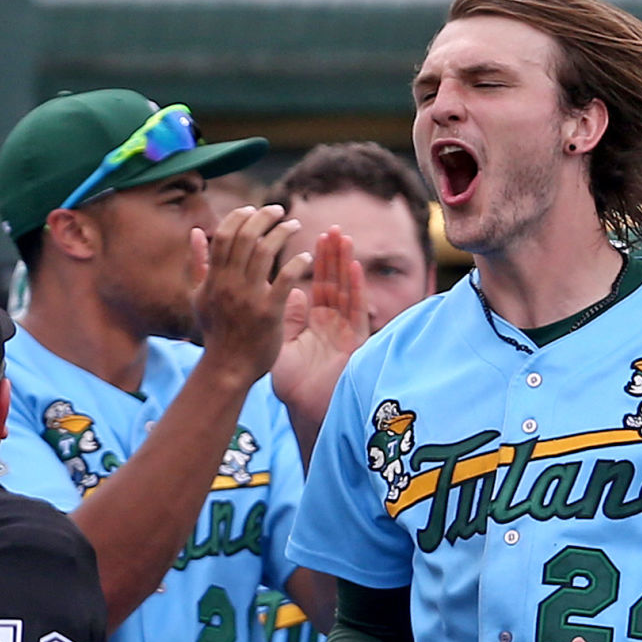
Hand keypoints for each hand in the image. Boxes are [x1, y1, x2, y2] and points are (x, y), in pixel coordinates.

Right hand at [191, 206, 311, 387]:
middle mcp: (229, 284)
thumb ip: (197, 262)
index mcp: (214, 278)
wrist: (227, 368)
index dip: (240, 216)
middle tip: (279, 211)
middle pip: (246, 236)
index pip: (225, 235)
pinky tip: (307, 256)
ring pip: (265, 251)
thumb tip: (197, 231)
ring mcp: (248, 298)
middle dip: (264, 217)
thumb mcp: (198, 296)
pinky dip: (298, 262)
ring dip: (282, 233)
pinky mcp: (268, 313)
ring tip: (295, 226)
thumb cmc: (215, 332)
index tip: (254, 209)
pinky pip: (286, 279)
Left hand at [272, 229, 369, 421]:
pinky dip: (356, 288)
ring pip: (348, 292)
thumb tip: (292, 290)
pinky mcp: (355, 343)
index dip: (319, 264)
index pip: (320, 287)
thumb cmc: (293, 386)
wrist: (306, 412)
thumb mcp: (286, 346)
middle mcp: (334, 325)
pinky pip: (356, 311)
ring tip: (342, 238)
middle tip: (331, 229)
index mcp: (317, 325)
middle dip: (334, 257)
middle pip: (336, 284)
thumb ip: (289, 319)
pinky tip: (353, 267)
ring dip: (345, 265)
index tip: (316, 238)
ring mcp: (346, 332)